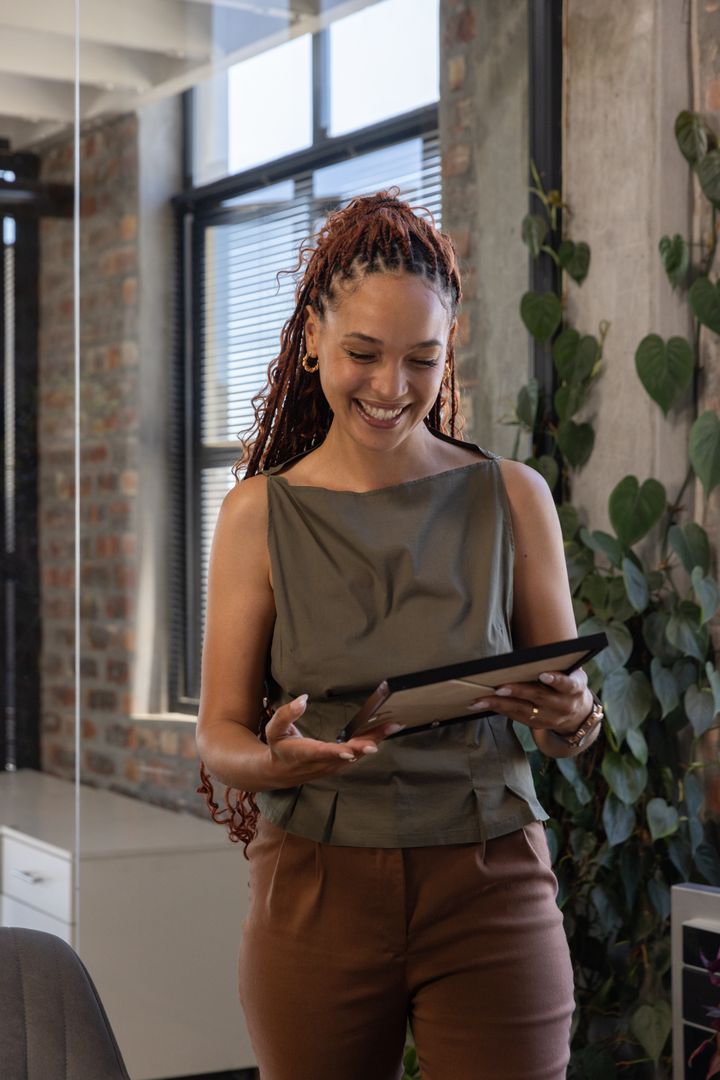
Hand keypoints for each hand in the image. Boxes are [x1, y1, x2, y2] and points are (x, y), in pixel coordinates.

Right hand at [264, 694, 399, 785]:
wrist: (280, 772)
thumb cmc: (278, 747)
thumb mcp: (274, 729)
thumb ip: (286, 714)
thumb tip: (303, 699)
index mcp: (304, 754)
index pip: (321, 753)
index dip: (336, 752)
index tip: (350, 752)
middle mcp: (322, 763)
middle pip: (347, 754)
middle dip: (367, 743)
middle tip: (386, 730)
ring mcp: (333, 766)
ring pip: (357, 754)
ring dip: (375, 740)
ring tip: (393, 726)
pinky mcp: (340, 764)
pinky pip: (358, 753)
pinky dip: (372, 741)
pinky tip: (386, 730)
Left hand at [466, 669, 592, 735]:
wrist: (579, 713)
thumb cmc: (570, 682)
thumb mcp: (573, 672)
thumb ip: (559, 664)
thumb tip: (535, 650)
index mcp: (575, 689)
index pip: (567, 685)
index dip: (556, 681)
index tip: (543, 675)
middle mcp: (564, 706)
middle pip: (539, 698)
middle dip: (518, 692)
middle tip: (499, 687)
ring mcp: (551, 718)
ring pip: (523, 711)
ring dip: (500, 704)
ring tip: (481, 700)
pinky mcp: (538, 725)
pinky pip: (517, 717)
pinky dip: (500, 710)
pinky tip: (484, 704)